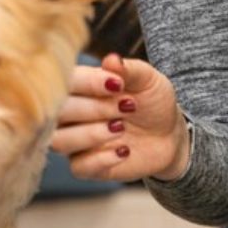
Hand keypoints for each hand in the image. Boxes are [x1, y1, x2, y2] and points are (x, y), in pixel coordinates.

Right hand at [51, 53, 189, 182]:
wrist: (169, 133)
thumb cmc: (152, 100)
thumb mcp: (148, 80)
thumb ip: (129, 70)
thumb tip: (111, 60)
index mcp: (80, 86)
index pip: (66, 81)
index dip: (88, 83)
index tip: (118, 85)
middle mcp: (70, 113)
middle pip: (58, 112)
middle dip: (93, 109)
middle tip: (127, 107)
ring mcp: (76, 140)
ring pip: (59, 141)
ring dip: (90, 135)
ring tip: (121, 129)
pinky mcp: (86, 166)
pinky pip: (78, 167)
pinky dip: (100, 159)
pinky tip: (124, 150)